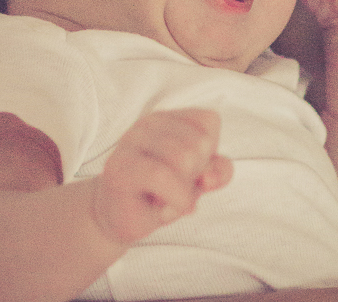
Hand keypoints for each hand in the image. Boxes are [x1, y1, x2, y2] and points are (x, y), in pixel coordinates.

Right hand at [90, 108, 232, 244]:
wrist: (120, 219)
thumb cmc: (161, 195)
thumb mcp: (199, 181)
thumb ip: (218, 173)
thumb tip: (208, 177)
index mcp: (169, 119)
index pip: (210, 121)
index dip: (209, 153)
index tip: (190, 171)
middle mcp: (149, 123)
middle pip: (200, 142)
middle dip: (196, 175)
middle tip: (174, 189)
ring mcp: (132, 141)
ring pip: (185, 158)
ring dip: (184, 191)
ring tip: (165, 198)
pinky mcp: (120, 166)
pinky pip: (161, 176)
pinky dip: (174, 199)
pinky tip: (162, 209)